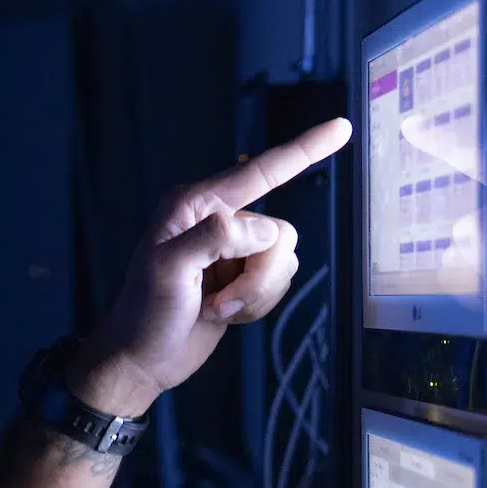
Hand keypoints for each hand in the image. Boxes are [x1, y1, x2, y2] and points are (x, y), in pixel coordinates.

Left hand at [71, 118, 353, 413]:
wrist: (144, 360)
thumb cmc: (146, 313)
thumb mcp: (167, 270)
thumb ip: (212, 238)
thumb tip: (260, 230)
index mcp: (194, 204)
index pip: (259, 172)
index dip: (303, 151)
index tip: (342, 128)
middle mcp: (217, 219)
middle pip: (279, 233)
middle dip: (258, 276)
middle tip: (218, 301)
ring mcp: (233, 250)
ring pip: (284, 260)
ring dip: (256, 294)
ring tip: (216, 308)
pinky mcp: (244, 277)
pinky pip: (280, 282)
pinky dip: (257, 305)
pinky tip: (224, 314)